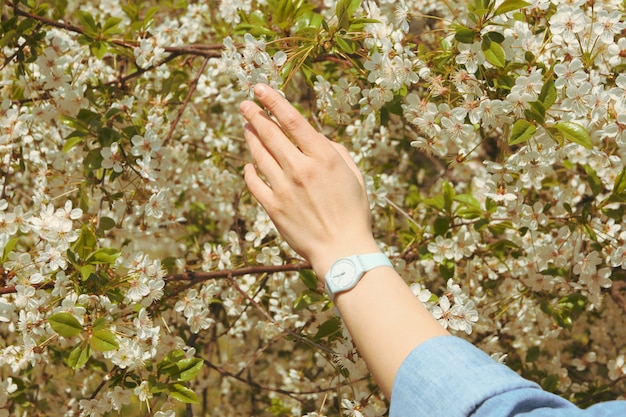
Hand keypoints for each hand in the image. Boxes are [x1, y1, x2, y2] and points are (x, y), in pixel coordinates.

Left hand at [240, 84, 380, 277]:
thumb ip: (334, 151)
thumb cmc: (353, 212)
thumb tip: (315, 139)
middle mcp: (300, 168)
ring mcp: (283, 188)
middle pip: (269, 133)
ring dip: (250, 137)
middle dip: (254, 114)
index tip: (260, 88)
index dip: (273, 100)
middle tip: (244, 104)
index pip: (292, 120)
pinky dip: (249, 171)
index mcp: (323, 157)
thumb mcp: (353, 175)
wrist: (342, 250)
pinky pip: (253, 183)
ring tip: (245, 125)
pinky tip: (249, 164)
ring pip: (258, 155)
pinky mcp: (273, 207)